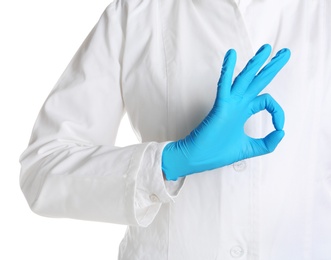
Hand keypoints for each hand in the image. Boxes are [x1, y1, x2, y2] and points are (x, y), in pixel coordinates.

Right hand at [162, 44, 290, 180]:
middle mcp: (238, 104)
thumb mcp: (250, 149)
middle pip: (258, 81)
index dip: (278, 112)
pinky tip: (231, 55)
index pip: (267, 102)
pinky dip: (227, 70)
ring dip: (255, 63)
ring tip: (267, 49)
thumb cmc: (218, 153)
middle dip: (272, 66)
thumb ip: (267, 143)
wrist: (198, 158)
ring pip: (244, 79)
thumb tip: (282, 132)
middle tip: (285, 53)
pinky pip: (224, 85)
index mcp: (244, 112)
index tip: (279, 127)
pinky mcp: (220, 106)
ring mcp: (229, 104)